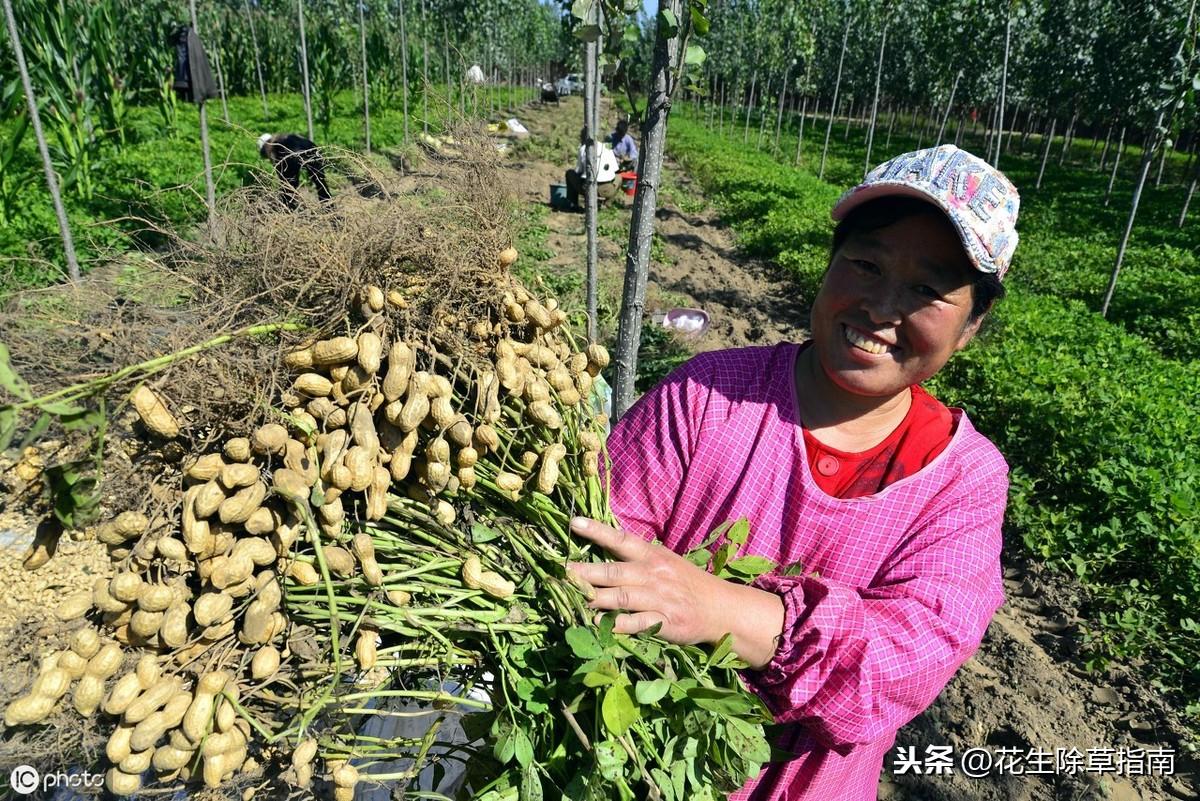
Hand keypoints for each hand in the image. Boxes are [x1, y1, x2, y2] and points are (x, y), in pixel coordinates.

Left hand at [566, 517, 784, 668]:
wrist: (720, 609)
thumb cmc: (687, 583)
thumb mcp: (666, 561)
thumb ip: (638, 556)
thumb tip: (605, 545)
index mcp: (653, 556)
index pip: (621, 539)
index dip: (597, 530)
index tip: (573, 523)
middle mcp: (653, 574)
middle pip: (613, 571)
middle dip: (585, 571)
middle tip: (560, 570)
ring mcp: (658, 599)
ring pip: (619, 597)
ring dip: (593, 598)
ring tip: (569, 597)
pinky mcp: (663, 623)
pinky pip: (634, 623)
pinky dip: (614, 624)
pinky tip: (595, 623)